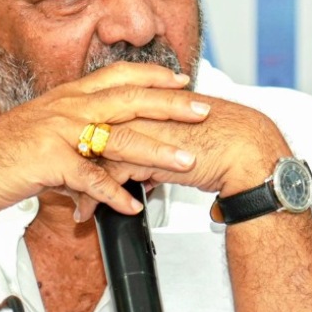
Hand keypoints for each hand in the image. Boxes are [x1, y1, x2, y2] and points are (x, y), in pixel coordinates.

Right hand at [0, 62, 212, 221]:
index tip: (184, 82)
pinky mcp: (49, 161)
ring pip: (118, 139)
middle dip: (171, 105)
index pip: (119, 77)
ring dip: (156, 152)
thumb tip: (107, 152)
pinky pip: (90, 179)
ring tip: (185, 162)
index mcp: (68, 96)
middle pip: (129, 100)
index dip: (154, 77)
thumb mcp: (45, 132)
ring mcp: (58, 132)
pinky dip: (114, 195)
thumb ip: (78, 136)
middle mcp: (67, 107)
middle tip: (203, 110)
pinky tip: (133, 207)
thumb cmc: (3, 153)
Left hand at [71, 97, 291, 220]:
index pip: (105, 112)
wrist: (251, 152)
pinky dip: (95, 196)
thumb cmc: (227, 144)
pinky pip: (108, 175)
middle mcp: (142, 109)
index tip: (77, 156)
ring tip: (76, 203)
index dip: (88, 136)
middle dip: (74, 157)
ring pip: (93, 151)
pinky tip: (89, 212)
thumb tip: (148, 166)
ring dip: (80, 181)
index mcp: (151, 100)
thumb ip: (162, 144)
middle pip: (91, 129)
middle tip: (61, 179)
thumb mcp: (186, 139)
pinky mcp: (146, 153)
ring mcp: (141, 128)